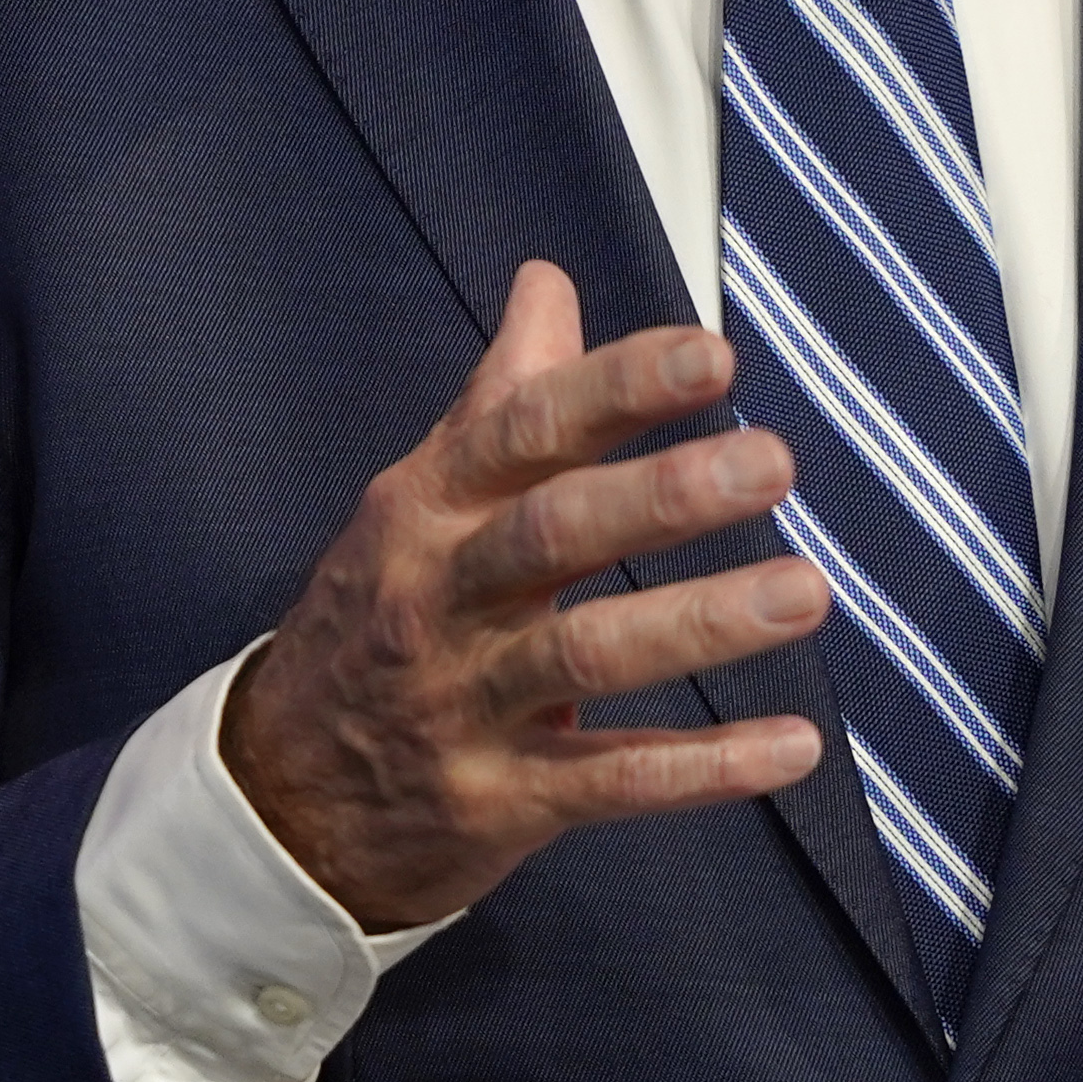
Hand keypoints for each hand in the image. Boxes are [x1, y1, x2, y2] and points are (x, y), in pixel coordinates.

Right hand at [223, 259, 828, 928]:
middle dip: (664, 493)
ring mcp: (467, 701)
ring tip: (804, 589)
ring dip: (701, 621)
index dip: (618, 388)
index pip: (524, 429)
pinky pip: (610, 782)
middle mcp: (443, 596)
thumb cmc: (375, 620)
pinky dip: (704, 768)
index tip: (712, 357)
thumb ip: (502, 396)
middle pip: (554, 531)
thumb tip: (548, 282)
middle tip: (771, 461)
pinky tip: (790, 745)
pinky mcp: (499, 799)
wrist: (278, 797)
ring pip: (587, 654)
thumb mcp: (419, 500)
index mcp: (431, 508)